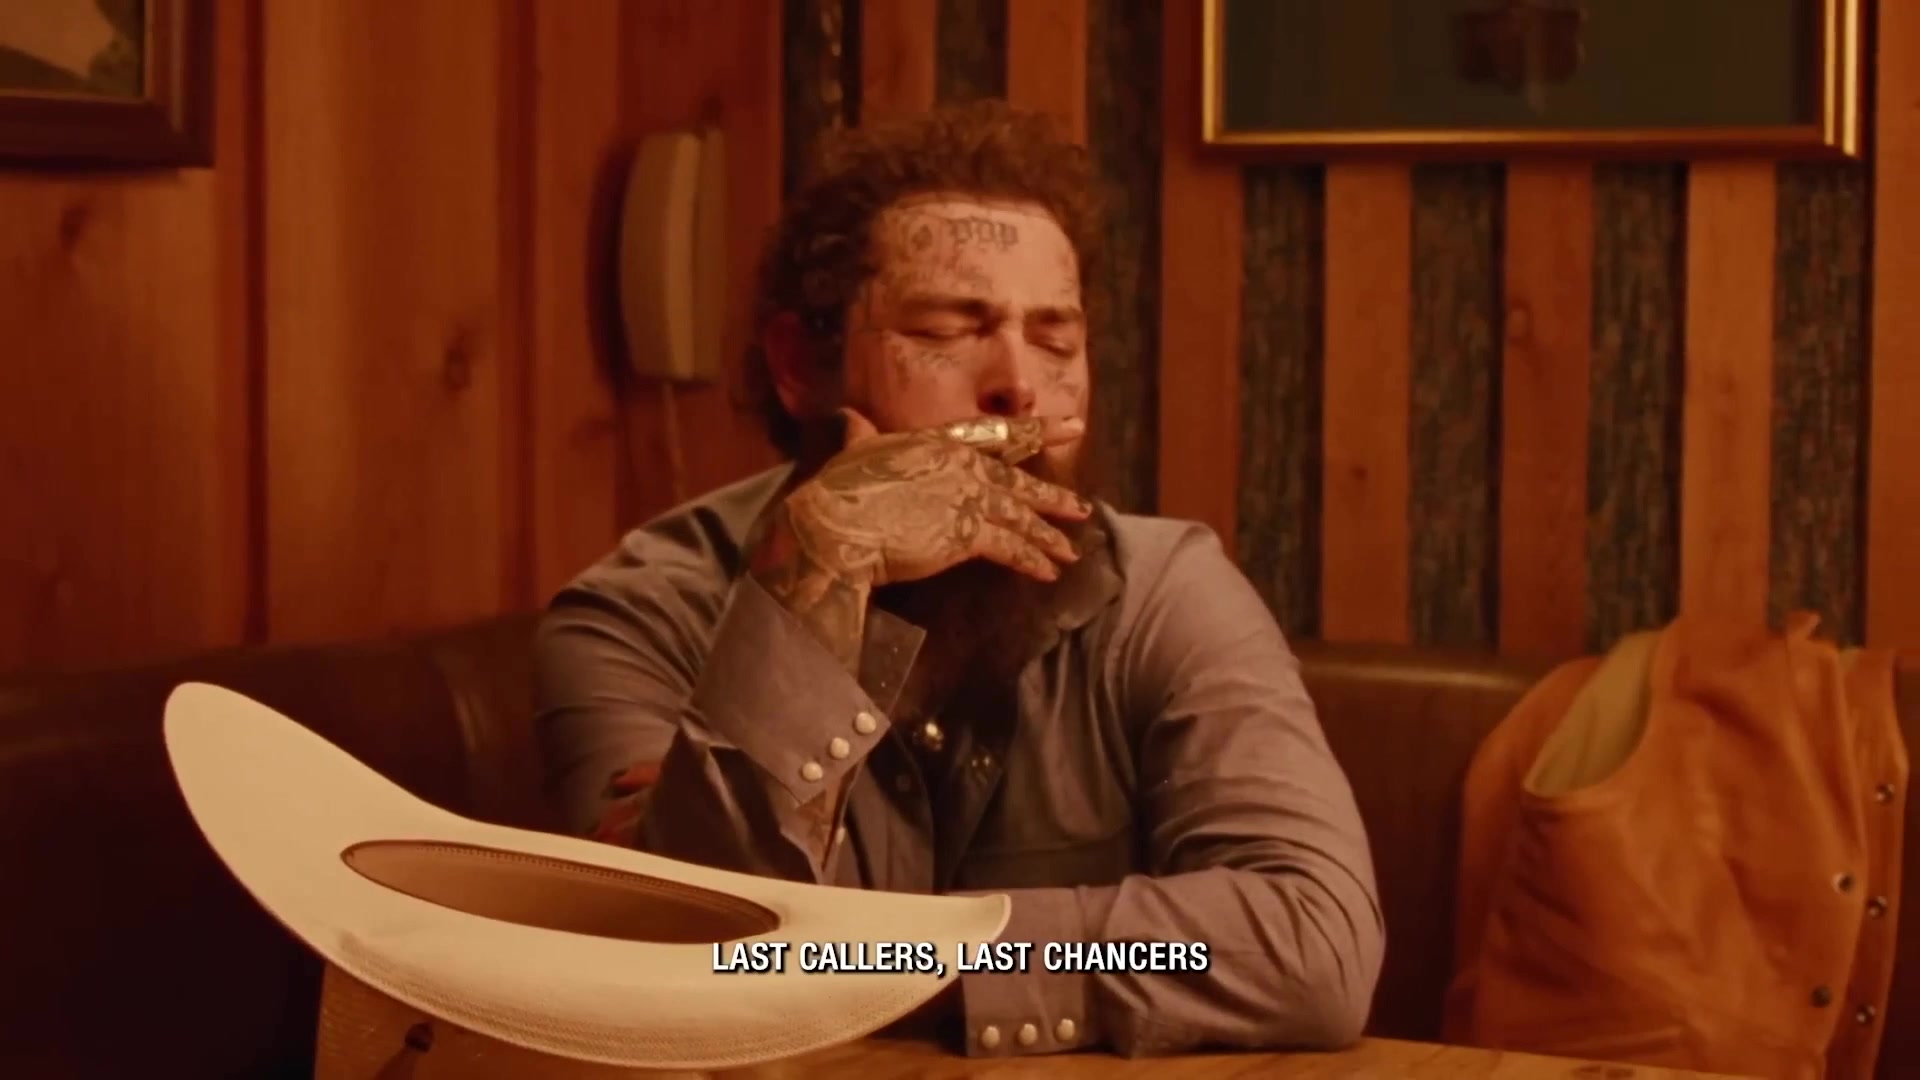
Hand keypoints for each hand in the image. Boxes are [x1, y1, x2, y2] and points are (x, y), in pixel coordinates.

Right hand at [749, 410, 1088, 672]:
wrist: (835, 523)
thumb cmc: (836, 489)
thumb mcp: (851, 451)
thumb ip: (858, 435)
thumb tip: (850, 419)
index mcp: (935, 441)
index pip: (995, 434)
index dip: (1036, 430)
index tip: (1071, 425)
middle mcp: (959, 465)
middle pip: (1016, 479)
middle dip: (1052, 495)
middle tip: (1081, 506)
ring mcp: (965, 498)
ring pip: (1019, 515)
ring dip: (1047, 535)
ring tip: (1070, 550)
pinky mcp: (964, 534)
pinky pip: (1008, 548)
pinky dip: (1030, 560)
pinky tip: (1049, 571)